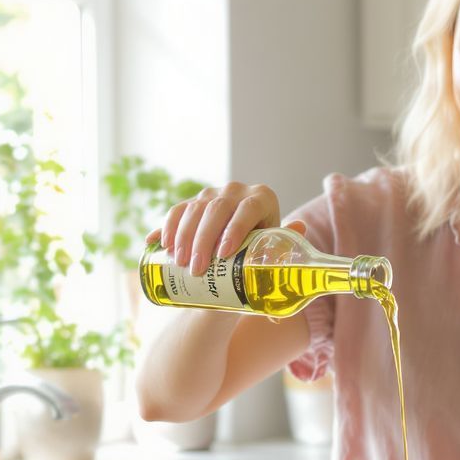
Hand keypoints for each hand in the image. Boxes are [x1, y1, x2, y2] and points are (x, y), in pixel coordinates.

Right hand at [146, 182, 304, 276]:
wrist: (242, 255)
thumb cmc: (263, 255)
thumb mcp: (275, 251)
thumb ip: (287, 243)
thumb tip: (300, 227)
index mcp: (263, 198)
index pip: (248, 209)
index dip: (235, 229)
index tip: (223, 255)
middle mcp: (237, 191)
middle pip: (218, 209)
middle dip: (204, 239)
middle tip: (197, 268)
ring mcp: (212, 195)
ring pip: (194, 209)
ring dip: (183, 236)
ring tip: (179, 262)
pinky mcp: (192, 203)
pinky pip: (177, 211)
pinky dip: (167, 228)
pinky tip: (158, 245)